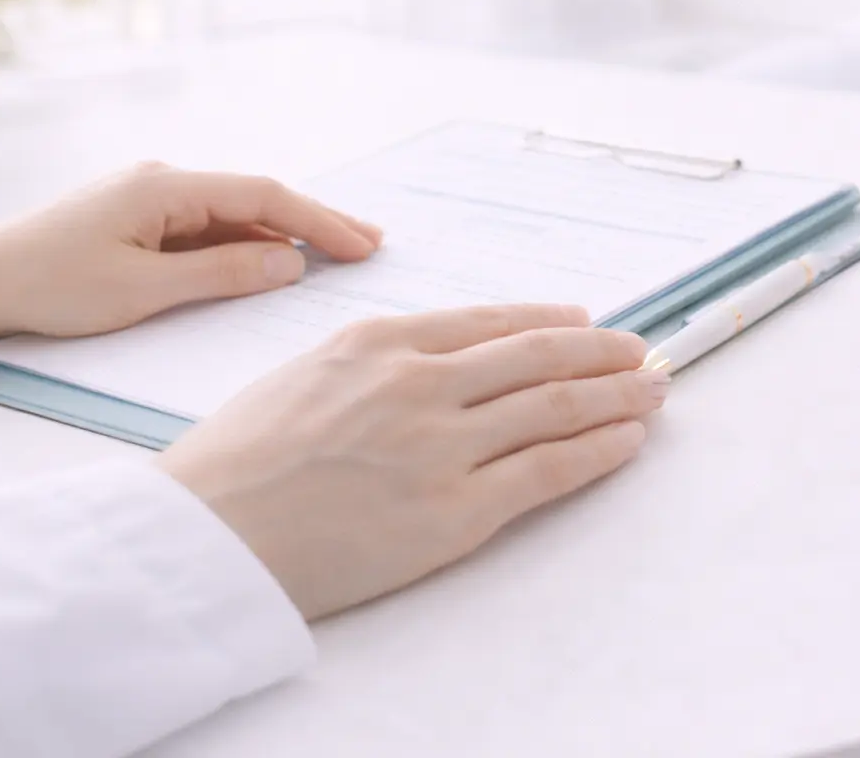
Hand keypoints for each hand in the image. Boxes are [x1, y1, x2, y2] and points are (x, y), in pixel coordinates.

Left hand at [0, 162, 380, 346]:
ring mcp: (153, 197)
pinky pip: (210, 226)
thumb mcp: (142, 290)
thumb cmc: (51, 287)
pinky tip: (277, 258)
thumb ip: (221, 274)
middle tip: (372, 243)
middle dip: (316, 221)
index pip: (264, 196)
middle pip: (258, 197)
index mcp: (166, 186)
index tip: (364, 247)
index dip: (320, 221)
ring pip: (236, 212)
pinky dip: (250, 242)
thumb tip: (288, 263)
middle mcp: (164, 180)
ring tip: (339, 252)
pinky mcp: (142, 218)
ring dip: (286, 232)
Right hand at [157, 304, 666, 621]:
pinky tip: (629, 441)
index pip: (490, 323)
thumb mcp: (302, 375)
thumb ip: (373, 362)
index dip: (549, 323)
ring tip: (654, 390)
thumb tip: (432, 363)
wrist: (205, 535)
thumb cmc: (236, 463)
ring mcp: (441, 447)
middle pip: (538, 357)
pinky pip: (547, 472)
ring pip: (555, 407)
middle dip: (601, 353)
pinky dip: (599, 451)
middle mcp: (420, 383)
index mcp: (380, 342)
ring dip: (617, 396)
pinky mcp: (454, 513)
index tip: (583, 325)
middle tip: (639, 351)